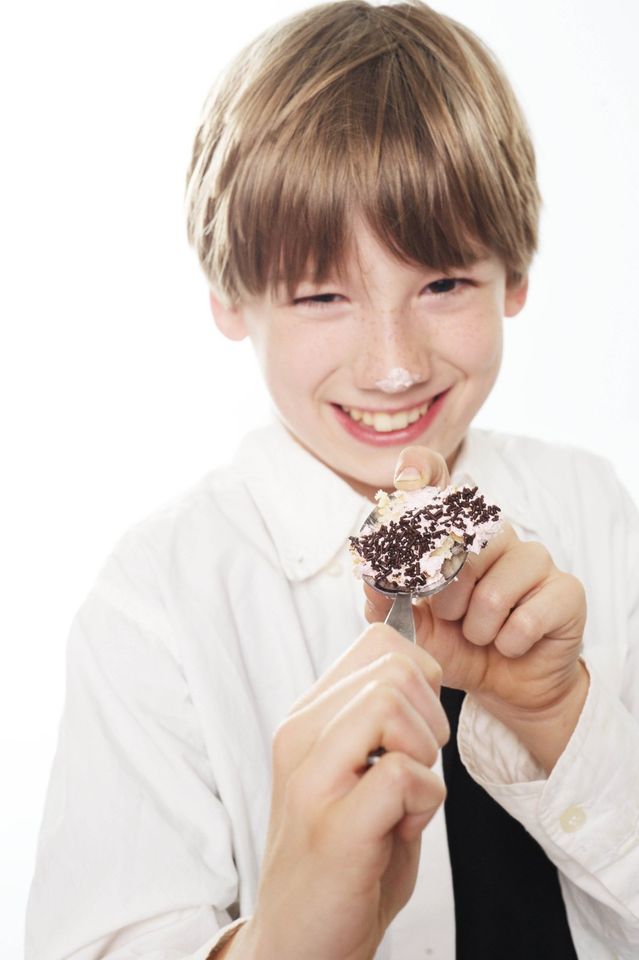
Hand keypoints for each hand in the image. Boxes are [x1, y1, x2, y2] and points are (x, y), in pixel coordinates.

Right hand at [234, 625, 447, 959]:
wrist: (300, 941)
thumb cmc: (344, 856)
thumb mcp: (355, 771)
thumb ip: (378, 720)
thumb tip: (421, 667)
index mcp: (308, 717)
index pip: (378, 641)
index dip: (420, 674)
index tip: (417, 724)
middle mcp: (301, 734)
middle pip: (395, 665)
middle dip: (431, 714)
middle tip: (418, 765)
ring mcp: (312, 777)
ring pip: (393, 702)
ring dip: (426, 752)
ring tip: (407, 797)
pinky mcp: (334, 825)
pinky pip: (405, 772)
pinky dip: (427, 799)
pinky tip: (403, 827)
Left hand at [365, 446, 588, 772]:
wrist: (505, 685)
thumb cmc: (457, 644)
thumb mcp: (410, 627)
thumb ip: (384, 601)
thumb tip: (369, 574)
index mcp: (455, 533)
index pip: (439, 480)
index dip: (422, 471)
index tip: (406, 480)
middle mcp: (496, 534)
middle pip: (464, 547)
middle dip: (447, 597)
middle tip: (451, 616)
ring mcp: (535, 557)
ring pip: (494, 593)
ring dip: (478, 627)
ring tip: (481, 633)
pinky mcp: (566, 589)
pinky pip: (527, 620)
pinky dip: (509, 643)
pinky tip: (512, 643)